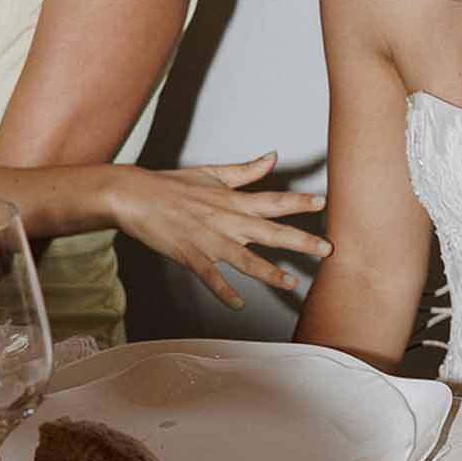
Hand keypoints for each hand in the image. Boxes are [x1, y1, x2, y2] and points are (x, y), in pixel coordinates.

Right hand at [110, 152, 328, 308]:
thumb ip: (246, 171)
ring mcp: (208, 239)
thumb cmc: (173, 185)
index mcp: (233, 201)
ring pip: (244, 258)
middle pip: (270, 232)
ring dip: (268, 272)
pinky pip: (210, 276)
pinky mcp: (190, 255)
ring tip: (290, 283)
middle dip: (300, 241)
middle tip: (327, 249)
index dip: (299, 202)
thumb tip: (272, 157)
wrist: (135, 195)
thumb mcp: (213, 173)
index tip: (323, 202)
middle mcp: (226, 220)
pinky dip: (223, 291)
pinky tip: (238, 303)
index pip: (273, 201)